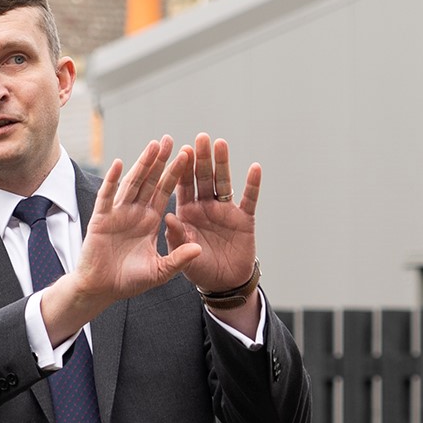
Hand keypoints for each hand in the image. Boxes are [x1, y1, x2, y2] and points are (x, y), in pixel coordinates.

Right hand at [67, 137, 198, 306]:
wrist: (102, 289)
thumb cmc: (129, 281)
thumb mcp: (160, 271)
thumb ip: (178, 259)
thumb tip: (199, 249)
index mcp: (150, 220)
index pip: (165, 191)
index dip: (175, 174)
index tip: (187, 155)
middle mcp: (135, 212)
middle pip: (150, 181)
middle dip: (160, 161)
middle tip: (170, 139)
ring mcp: (118, 213)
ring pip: (131, 183)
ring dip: (141, 164)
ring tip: (152, 145)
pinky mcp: (101, 219)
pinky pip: (107, 197)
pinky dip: (111, 181)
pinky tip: (118, 164)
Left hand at [164, 133, 259, 295]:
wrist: (223, 284)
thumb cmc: (199, 269)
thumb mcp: (182, 256)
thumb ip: (177, 238)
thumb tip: (168, 217)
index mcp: (186, 212)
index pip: (183, 186)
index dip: (182, 170)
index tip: (181, 151)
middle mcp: (205, 207)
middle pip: (203, 178)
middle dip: (202, 159)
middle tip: (201, 138)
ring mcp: (225, 211)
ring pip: (223, 182)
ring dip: (223, 164)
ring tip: (221, 144)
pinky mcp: (244, 219)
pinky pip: (249, 199)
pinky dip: (252, 185)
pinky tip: (254, 168)